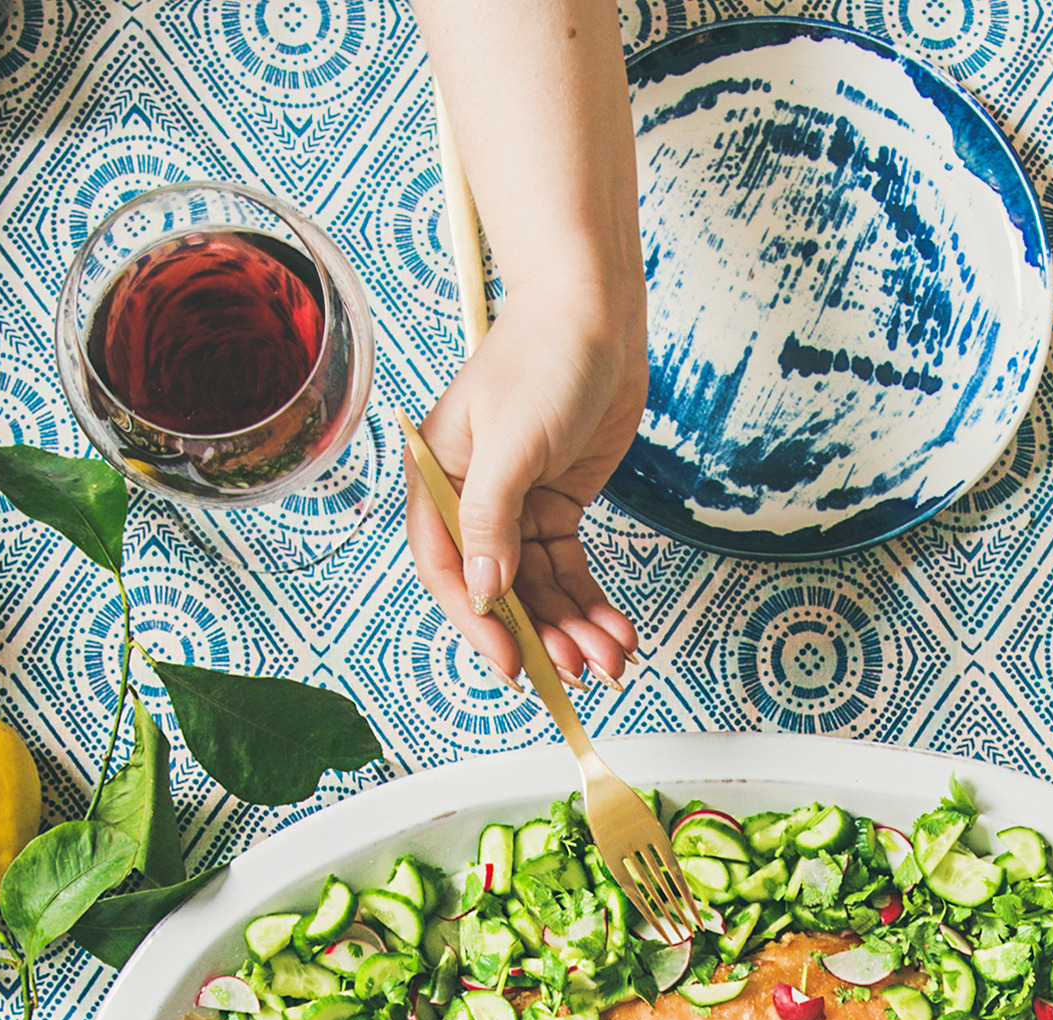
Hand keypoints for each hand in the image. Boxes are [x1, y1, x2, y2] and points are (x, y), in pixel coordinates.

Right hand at [414, 292, 644, 688]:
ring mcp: (516, 507)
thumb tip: (484, 591)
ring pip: (537, 588)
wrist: (596, 315)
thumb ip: (491, 518)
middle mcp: (471, 502)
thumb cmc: (542, 359)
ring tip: (610, 660)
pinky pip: (568, 569)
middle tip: (576, 672)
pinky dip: (590, 602)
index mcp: (437, 481)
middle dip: (538, 634)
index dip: (477, 623)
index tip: (513, 663)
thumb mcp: (510, 440)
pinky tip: (615, 631)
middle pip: (496, 590)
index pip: (445, 570)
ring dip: (572, 627)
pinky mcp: (556, 506)